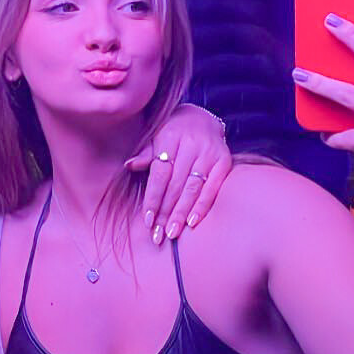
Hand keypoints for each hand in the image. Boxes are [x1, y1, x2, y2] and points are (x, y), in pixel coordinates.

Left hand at [129, 103, 231, 243]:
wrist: (202, 118)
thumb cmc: (173, 132)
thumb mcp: (156, 136)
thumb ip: (146, 153)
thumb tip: (129, 166)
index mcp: (170, 136)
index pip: (160, 173)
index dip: (153, 198)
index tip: (147, 220)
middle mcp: (191, 144)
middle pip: (175, 185)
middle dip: (165, 212)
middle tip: (158, 235)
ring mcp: (209, 152)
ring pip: (192, 188)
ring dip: (181, 213)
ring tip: (172, 233)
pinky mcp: (224, 160)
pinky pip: (213, 187)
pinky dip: (202, 206)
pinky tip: (193, 222)